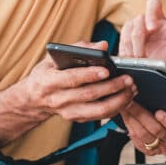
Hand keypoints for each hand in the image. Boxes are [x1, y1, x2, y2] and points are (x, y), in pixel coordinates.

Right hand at [20, 41, 135, 121]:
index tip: (107, 70)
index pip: (72, 78)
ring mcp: (68, 112)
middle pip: (89, 95)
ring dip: (118, 101)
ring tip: (131, 89)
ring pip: (97, 111)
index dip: (90, 75)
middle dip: (111, 87)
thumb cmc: (47, 73)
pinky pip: (100, 116)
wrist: (34, 99)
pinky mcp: (77, 119)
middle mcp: (58, 99)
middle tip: (128, 79)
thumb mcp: (54, 57)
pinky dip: (116, 108)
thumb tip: (103, 45)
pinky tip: (126, 98)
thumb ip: (78, 48)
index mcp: (50, 81)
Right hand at [120, 0, 165, 68]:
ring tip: (141, 56)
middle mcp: (158, 21)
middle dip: (151, 14)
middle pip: (153, 3)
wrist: (146, 75)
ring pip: (138, 20)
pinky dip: (128, 42)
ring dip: (138, 38)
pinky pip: (126, 28)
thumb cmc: (165, 66)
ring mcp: (142, 24)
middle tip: (151, 29)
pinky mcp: (129, 29)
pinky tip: (131, 54)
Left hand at [121, 101, 165, 156]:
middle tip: (132, 101)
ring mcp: (165, 147)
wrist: (164, 106)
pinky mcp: (151, 150)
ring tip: (125, 104)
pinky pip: (138, 141)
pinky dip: (130, 126)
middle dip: (143, 115)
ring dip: (133, 118)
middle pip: (159, 131)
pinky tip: (126, 114)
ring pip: (145, 135)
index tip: (159, 112)